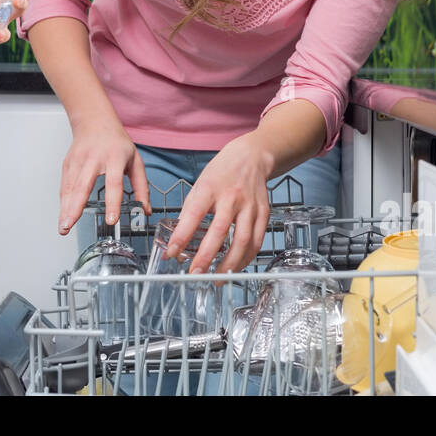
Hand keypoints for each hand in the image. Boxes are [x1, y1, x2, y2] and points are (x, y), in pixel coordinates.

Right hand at [58, 120, 150, 233]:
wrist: (95, 121)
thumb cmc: (116, 142)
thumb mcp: (135, 160)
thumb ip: (141, 186)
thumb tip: (146, 210)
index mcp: (115, 157)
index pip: (114, 183)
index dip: (113, 202)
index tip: (111, 219)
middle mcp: (94, 158)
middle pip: (84, 185)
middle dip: (75, 208)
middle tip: (70, 225)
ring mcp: (78, 160)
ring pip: (70, 187)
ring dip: (65, 208)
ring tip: (63, 227)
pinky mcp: (68, 163)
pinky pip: (65, 185)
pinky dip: (63, 201)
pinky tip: (63, 214)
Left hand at [165, 134, 271, 273]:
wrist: (252, 157)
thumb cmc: (222, 172)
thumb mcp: (200, 184)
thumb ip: (190, 210)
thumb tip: (180, 237)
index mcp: (210, 188)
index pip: (193, 215)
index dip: (181, 237)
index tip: (172, 253)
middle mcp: (231, 197)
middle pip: (219, 232)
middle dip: (206, 257)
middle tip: (195, 274)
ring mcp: (250, 206)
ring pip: (242, 241)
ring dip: (229, 264)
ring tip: (217, 278)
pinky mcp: (264, 214)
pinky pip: (256, 241)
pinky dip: (246, 258)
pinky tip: (236, 267)